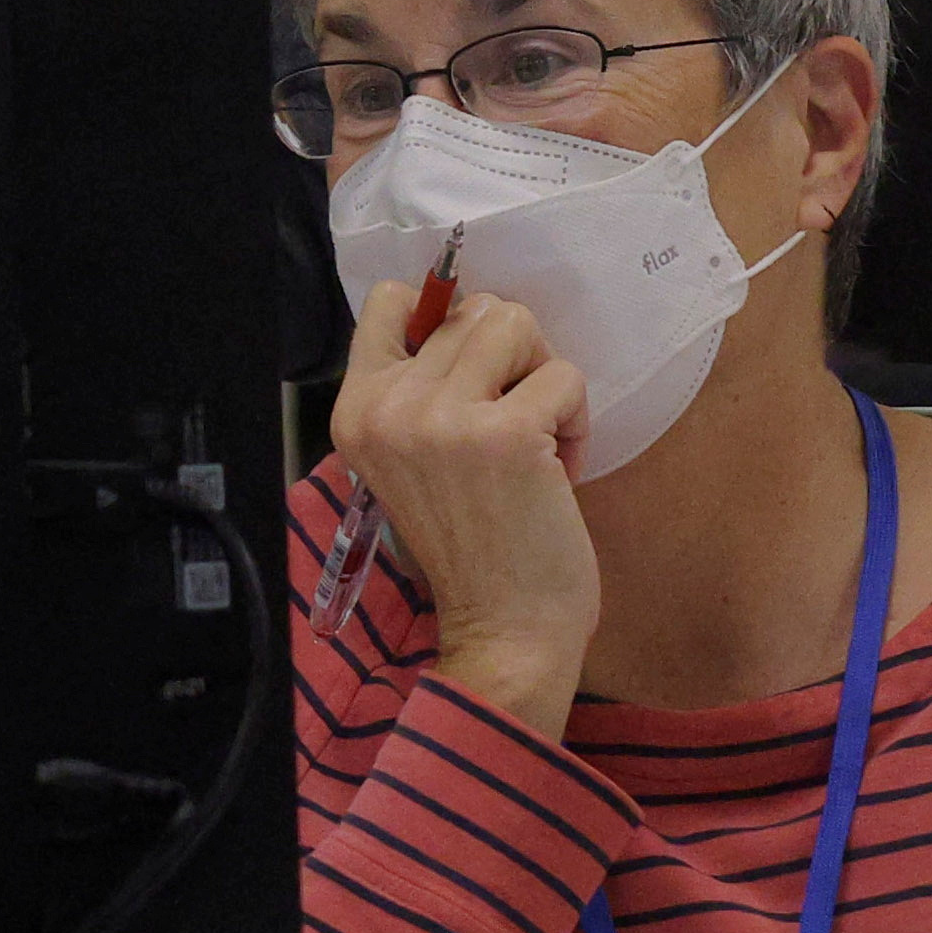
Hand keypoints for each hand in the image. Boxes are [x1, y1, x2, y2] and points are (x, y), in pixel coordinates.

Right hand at [328, 280, 596, 738]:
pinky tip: (557, 469)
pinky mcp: (505, 434)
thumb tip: (476, 318)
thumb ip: (422, 392)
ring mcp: (442, 418)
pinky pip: (564, 376)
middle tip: (515, 421)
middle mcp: (387, 407)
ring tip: (538, 438)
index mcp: (355, 409)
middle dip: (512, 358)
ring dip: (543, 378)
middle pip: (472, 310)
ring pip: (515, 324)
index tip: (473, 369)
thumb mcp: (412, 458)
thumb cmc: (469, 547)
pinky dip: (576, 420)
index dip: (445, 320)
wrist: (503, 630)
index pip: (390, 301)